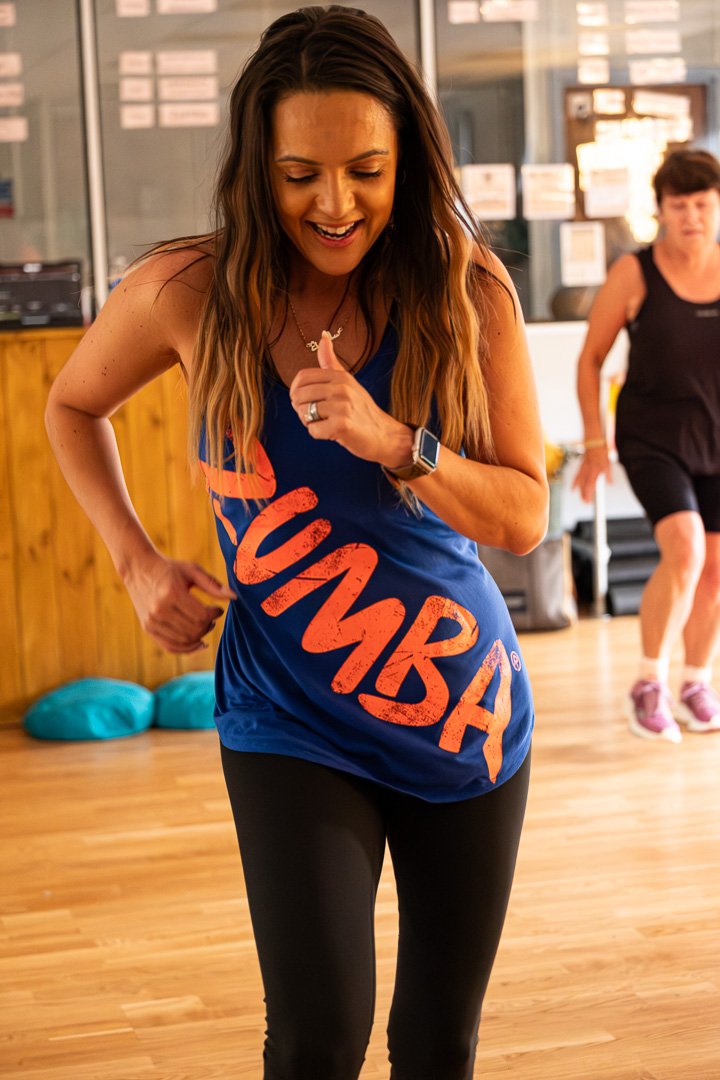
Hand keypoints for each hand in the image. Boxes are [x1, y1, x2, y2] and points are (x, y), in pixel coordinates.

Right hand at [122, 550, 235, 653]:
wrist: (138, 568)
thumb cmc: (169, 568)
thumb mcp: (192, 570)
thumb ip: (213, 584)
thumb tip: (234, 597)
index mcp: (171, 594)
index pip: (201, 615)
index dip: (214, 614)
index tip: (218, 609)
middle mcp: (160, 610)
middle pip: (194, 630)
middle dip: (208, 626)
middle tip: (212, 618)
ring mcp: (152, 621)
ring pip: (184, 641)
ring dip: (200, 637)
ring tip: (206, 626)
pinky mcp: (148, 628)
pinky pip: (171, 647)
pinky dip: (187, 649)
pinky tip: (199, 643)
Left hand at [289, 331, 411, 466]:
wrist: (383, 435)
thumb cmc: (361, 410)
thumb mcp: (347, 381)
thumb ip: (331, 361)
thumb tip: (323, 335)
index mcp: (340, 376)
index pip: (302, 378)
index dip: (296, 391)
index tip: (305, 401)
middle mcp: (342, 388)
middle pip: (299, 395)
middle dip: (301, 409)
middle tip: (316, 415)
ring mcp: (343, 407)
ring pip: (305, 413)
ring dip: (310, 422)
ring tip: (325, 423)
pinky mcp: (342, 426)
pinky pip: (313, 430)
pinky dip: (318, 434)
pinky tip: (331, 433)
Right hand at [572, 445, 611, 502]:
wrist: (593, 441)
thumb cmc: (601, 451)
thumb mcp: (607, 463)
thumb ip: (608, 474)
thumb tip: (610, 483)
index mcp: (594, 470)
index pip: (590, 485)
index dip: (588, 493)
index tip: (588, 501)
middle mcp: (587, 470)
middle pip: (584, 485)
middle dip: (584, 494)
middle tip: (585, 502)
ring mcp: (583, 468)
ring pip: (580, 482)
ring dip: (579, 490)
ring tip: (579, 497)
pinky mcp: (581, 466)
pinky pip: (577, 476)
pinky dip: (575, 483)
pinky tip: (573, 488)